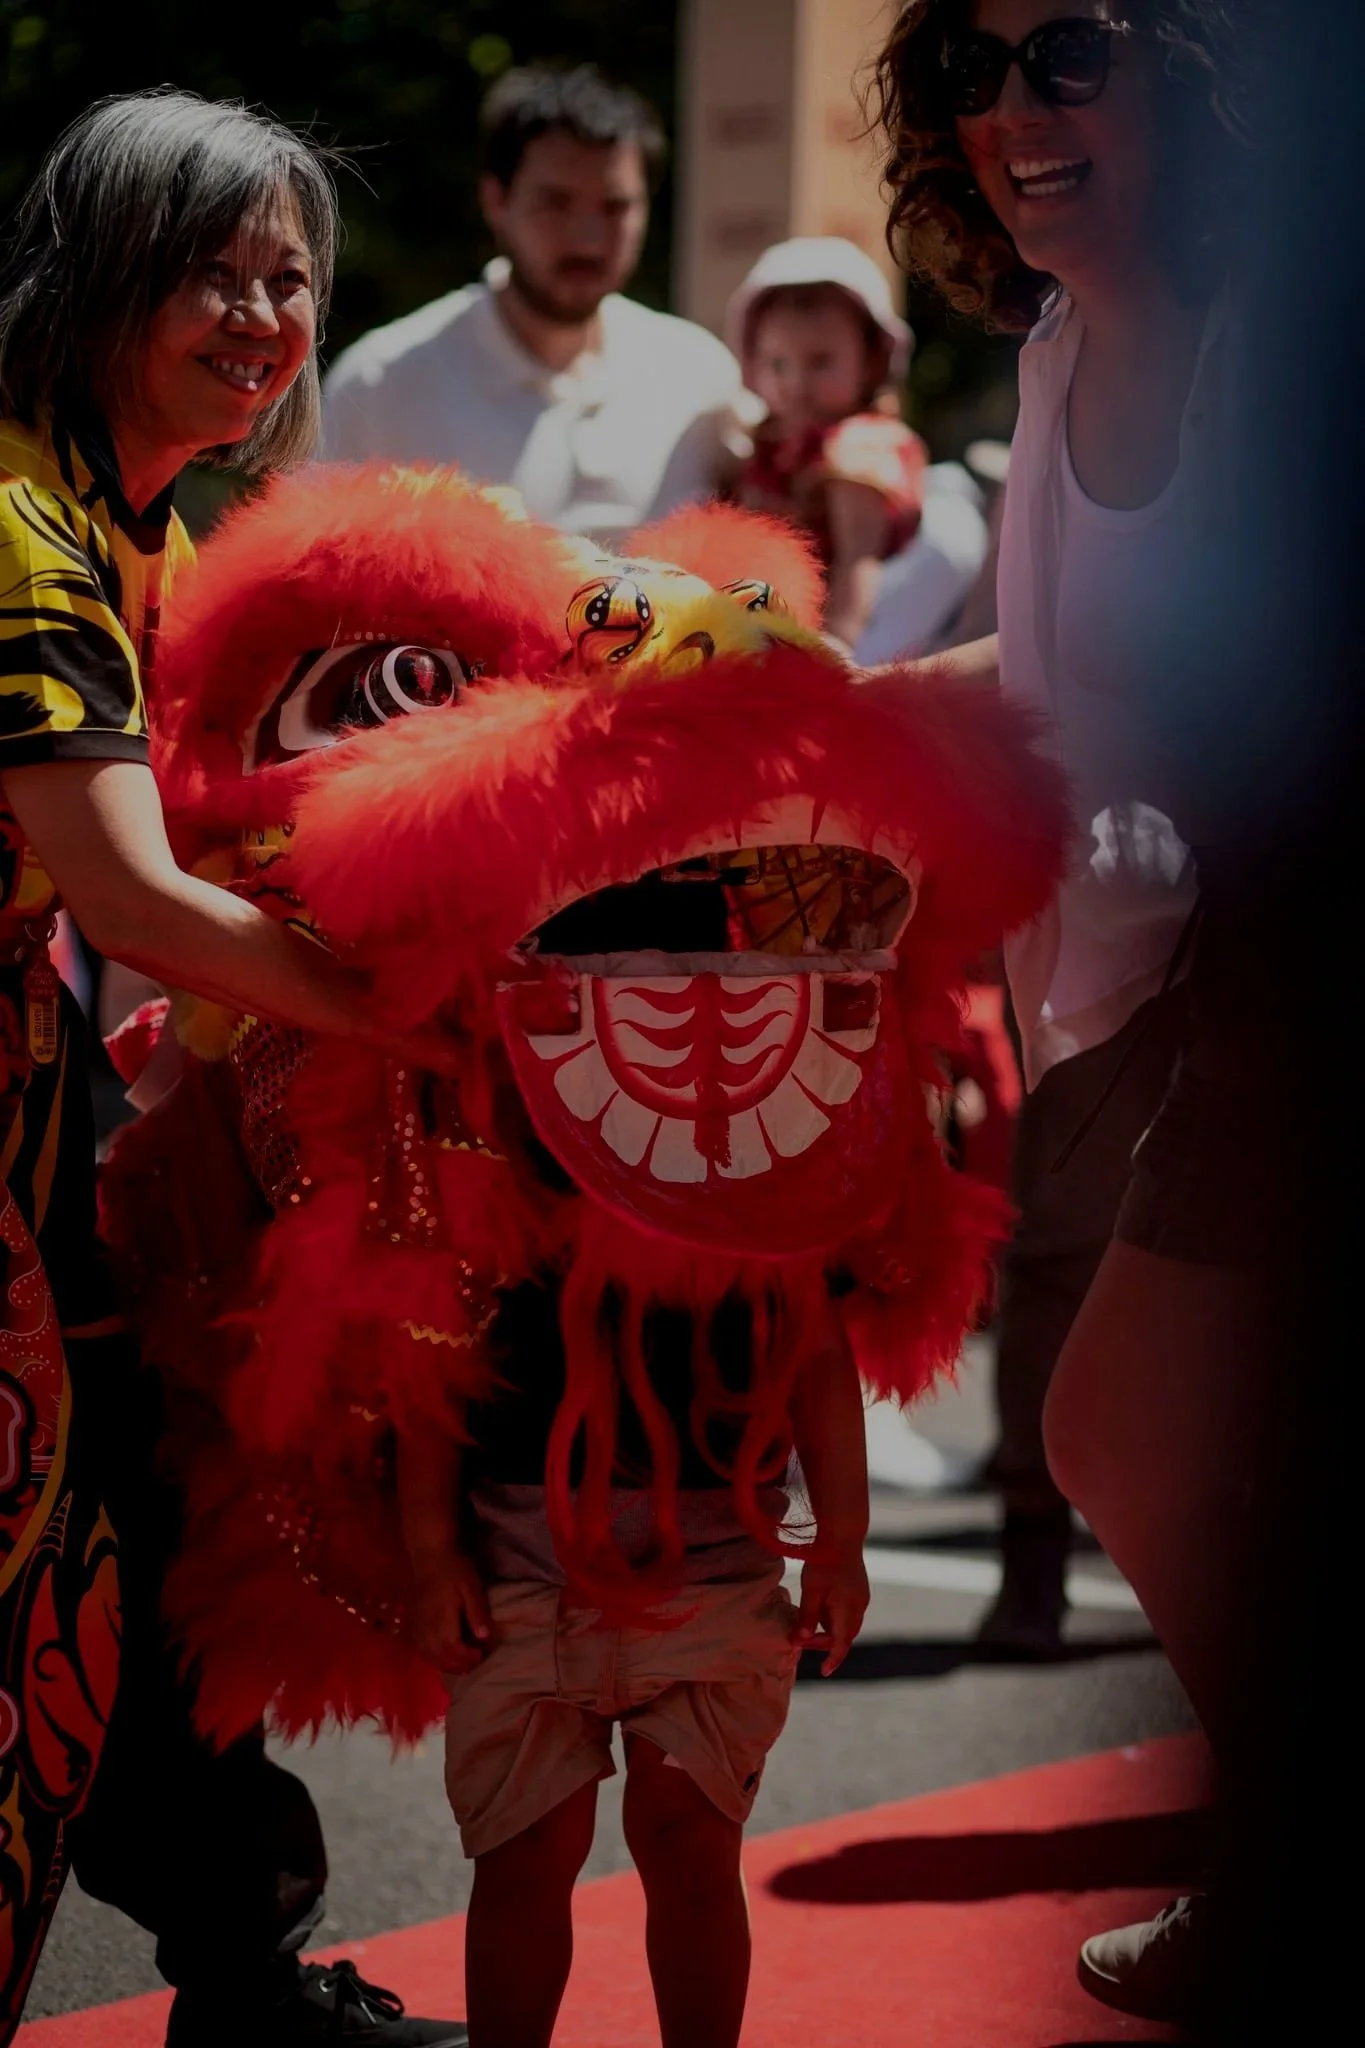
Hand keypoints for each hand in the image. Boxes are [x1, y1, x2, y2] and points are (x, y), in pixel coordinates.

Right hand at [408, 1554, 491, 1674]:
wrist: (430, 1557)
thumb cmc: (454, 1570)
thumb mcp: (471, 1587)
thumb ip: (477, 1611)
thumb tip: (484, 1637)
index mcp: (441, 1619)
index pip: (453, 1649)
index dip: (467, 1658)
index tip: (481, 1655)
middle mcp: (426, 1628)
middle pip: (440, 1657)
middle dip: (458, 1665)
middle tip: (474, 1664)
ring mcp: (417, 1627)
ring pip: (429, 1656)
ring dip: (446, 1665)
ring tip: (461, 1665)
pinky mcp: (413, 1624)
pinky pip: (420, 1649)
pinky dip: (433, 1658)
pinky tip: (443, 1657)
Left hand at [794, 1544, 869, 1675]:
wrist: (842, 1535)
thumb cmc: (825, 1561)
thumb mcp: (812, 1590)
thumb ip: (808, 1617)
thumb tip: (803, 1640)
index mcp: (849, 1610)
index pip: (841, 1644)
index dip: (832, 1659)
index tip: (824, 1671)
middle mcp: (859, 1607)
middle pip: (844, 1635)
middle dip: (825, 1643)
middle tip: (801, 1641)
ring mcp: (861, 1598)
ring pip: (846, 1624)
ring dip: (829, 1629)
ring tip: (808, 1625)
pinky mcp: (858, 1590)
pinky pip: (847, 1612)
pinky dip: (834, 1617)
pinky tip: (820, 1608)